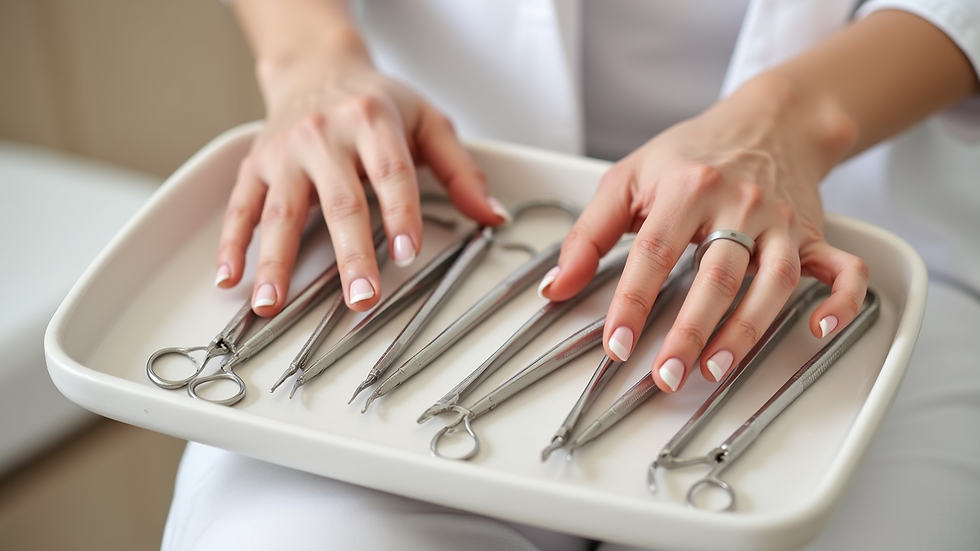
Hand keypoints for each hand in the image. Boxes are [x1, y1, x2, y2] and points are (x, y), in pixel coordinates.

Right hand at [214, 26, 507, 315]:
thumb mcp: (428, 122)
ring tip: (272, 303)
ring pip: (280, 210)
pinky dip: (232, 243)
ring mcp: (286, 152)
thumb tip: (491, 216)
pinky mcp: (257, 164)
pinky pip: (240, 206)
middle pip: (340, 201)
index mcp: (373, 122)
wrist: (317, 68)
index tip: (407, 253)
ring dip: (276, 260)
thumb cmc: (376, 101)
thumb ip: (461, 172)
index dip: (401, 214)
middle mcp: (325, 135)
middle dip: (350, 253)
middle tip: (359, 297)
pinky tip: (230, 277)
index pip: (391, 173)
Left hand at [541, 75, 868, 392]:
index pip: (655, 251)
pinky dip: (841, 301)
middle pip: (717, 274)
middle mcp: (740, 204)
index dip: (633, 302)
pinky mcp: (813, 234)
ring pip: (774, 280)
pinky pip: (842, 268)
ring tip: (716, 369)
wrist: (767, 118)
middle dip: (691, 331)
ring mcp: (781, 222)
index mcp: (688, 187)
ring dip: (747, 330)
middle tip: (667, 374)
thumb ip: (589, 234)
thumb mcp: (627, 178)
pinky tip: (821, 329)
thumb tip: (556, 287)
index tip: (618, 344)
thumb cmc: (692, 153)